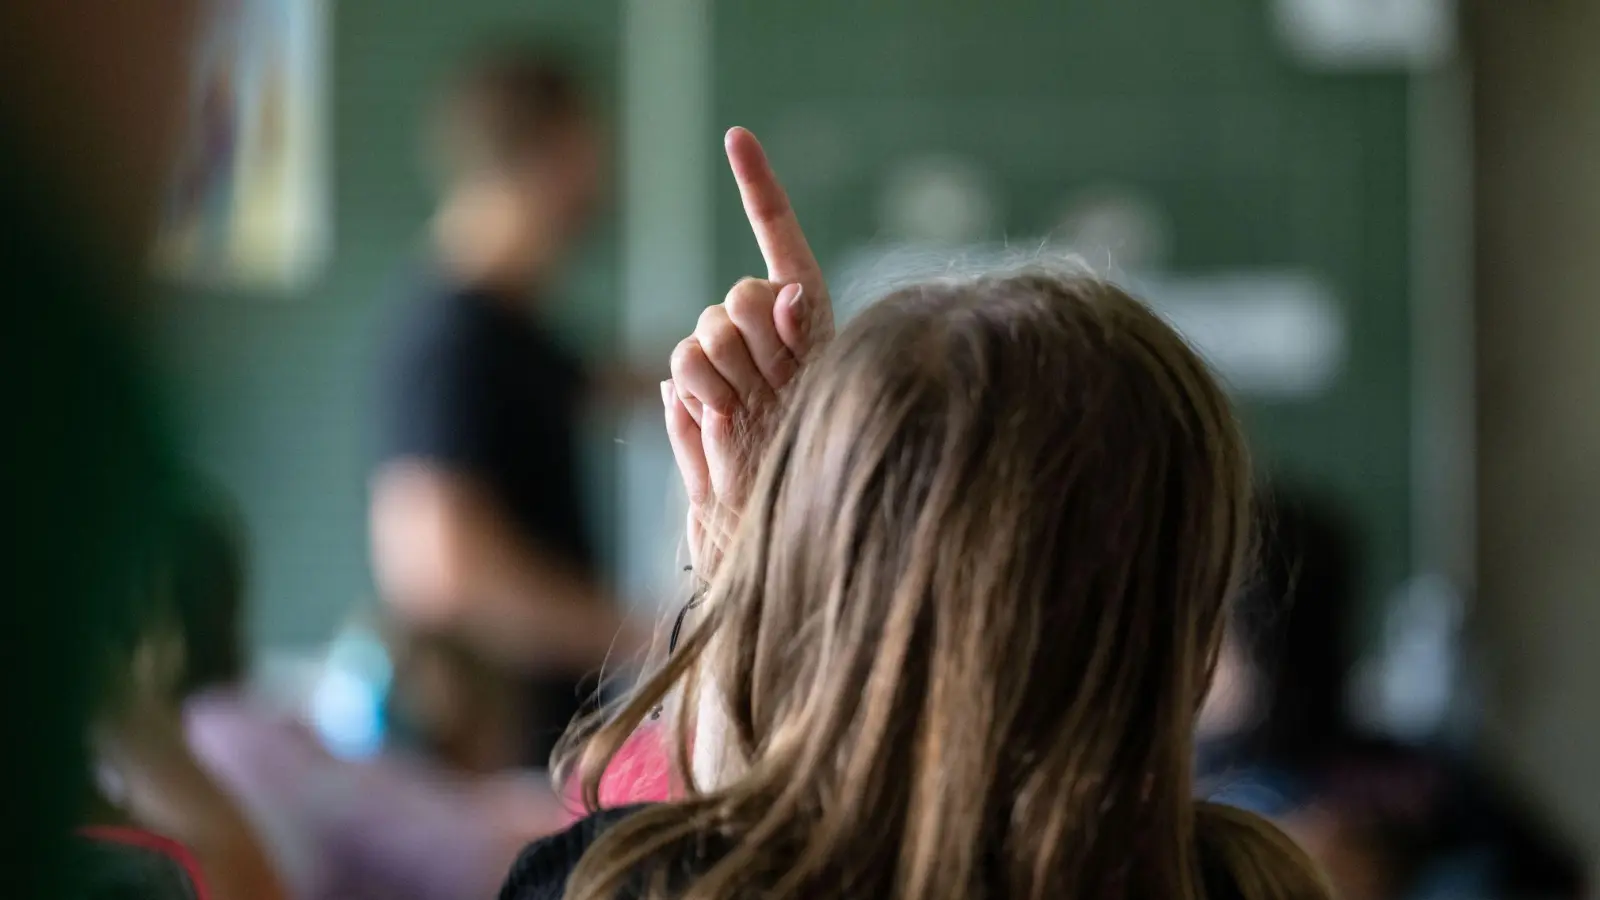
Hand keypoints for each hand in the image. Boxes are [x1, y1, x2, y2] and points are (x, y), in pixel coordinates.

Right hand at [663, 128, 832, 568]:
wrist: (780, 531)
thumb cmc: (826, 468)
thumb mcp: (829, 398)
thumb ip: (806, 341)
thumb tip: (787, 293)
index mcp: (808, 314)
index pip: (778, 234)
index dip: (758, 184)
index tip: (736, 135)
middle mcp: (761, 330)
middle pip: (737, 295)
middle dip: (757, 340)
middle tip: (778, 391)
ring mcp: (723, 360)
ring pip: (703, 333)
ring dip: (728, 375)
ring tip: (755, 420)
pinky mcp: (691, 394)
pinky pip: (682, 372)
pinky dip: (704, 398)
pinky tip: (725, 426)